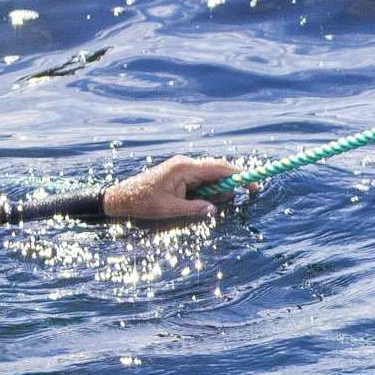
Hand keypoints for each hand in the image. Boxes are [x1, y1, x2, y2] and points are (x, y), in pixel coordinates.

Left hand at [98, 156, 242, 225]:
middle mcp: (186, 164)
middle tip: (219, 204)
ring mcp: (183, 168)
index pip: (219, 168)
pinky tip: (196, 202)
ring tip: (200, 206)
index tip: (253, 184)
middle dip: (223, 188)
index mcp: (184, 168)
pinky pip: (200, 181)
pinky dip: (204, 192)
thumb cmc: (142, 202)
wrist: (120, 198)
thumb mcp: (168, 209)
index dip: (238, 175)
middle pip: (217, 172)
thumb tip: (214, 210)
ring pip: (210, 178)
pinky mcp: (180, 174)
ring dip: (212, 193)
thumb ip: (194, 208)